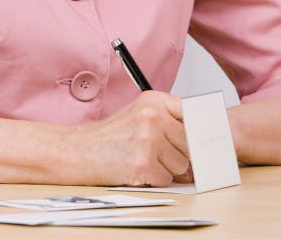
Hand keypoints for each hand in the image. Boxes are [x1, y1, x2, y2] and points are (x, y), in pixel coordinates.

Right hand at [66, 91, 190, 185]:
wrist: (78, 150)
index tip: (202, 140)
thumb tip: (201, 142)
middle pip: (191, 144)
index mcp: (154, 100)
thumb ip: (169, 121)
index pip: (194, 113)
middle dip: (178, 155)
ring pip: (182, 165)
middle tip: (154, 152)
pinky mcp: (143, 163)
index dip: (199, 130)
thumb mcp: (139, 115)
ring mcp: (148, 139)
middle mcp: (153, 116)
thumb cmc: (110, 136)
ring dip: (166, 169)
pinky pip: (168, 180)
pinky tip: (136, 169)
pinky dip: (154, 180)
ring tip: (142, 159)